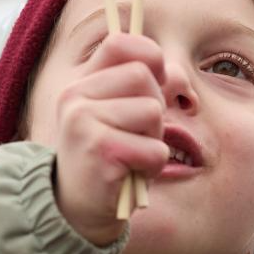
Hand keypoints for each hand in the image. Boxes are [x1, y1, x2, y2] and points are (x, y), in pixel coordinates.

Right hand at [53, 33, 169, 246]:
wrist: (77, 210)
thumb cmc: (108, 158)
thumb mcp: (123, 117)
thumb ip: (146, 88)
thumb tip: (177, 73)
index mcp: (81, 84)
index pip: (119, 42)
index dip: (148, 54)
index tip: (156, 77)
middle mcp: (76, 97)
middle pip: (143, 77)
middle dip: (155, 107)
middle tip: (137, 134)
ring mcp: (85, 122)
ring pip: (152, 112)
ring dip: (153, 139)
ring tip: (132, 155)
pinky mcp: (101, 151)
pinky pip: (154, 149)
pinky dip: (151, 165)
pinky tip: (130, 173)